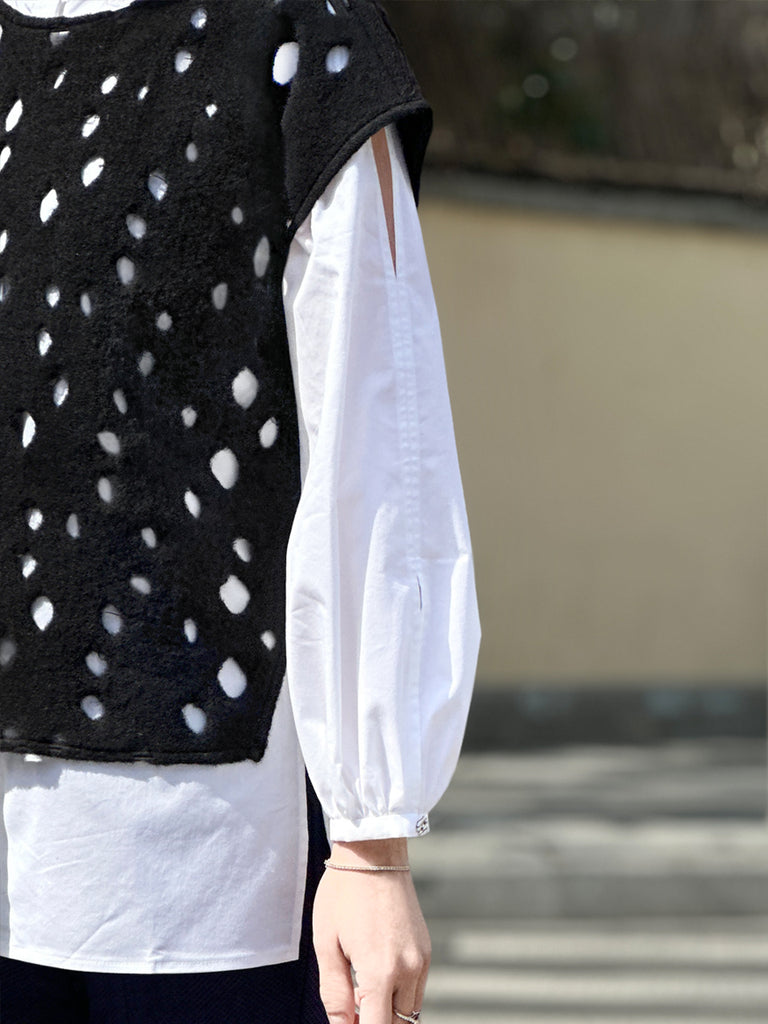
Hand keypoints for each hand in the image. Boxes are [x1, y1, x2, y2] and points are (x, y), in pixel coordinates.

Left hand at [312, 837, 430, 1023]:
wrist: (373, 852)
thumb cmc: (343, 893)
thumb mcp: (326, 944)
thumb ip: (335, 993)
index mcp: (380, 971)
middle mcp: (408, 969)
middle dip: (374, 1023)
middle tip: (350, 1010)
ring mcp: (421, 959)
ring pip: (410, 1011)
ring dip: (388, 1014)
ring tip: (360, 995)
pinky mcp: (426, 948)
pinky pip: (416, 989)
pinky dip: (398, 996)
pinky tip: (375, 979)